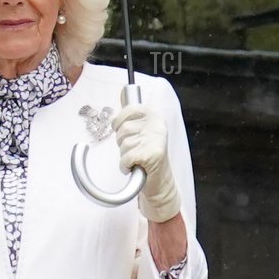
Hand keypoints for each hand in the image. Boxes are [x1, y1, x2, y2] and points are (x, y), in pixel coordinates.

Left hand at [113, 102, 179, 222]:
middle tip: (133, 150)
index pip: (130, 108)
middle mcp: (156, 125)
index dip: (119, 120)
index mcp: (154, 117)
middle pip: (122, 129)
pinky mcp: (152, 154)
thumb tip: (121, 96)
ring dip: (124, 155)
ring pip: (123, 144)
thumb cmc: (147, 156)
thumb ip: (132, 117)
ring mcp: (155, 139)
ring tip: (136, 159)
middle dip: (121, 142)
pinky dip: (125, 166)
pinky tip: (134, 167)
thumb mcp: (141, 132)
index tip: (119, 128)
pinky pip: (126, 158)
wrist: (159, 181)